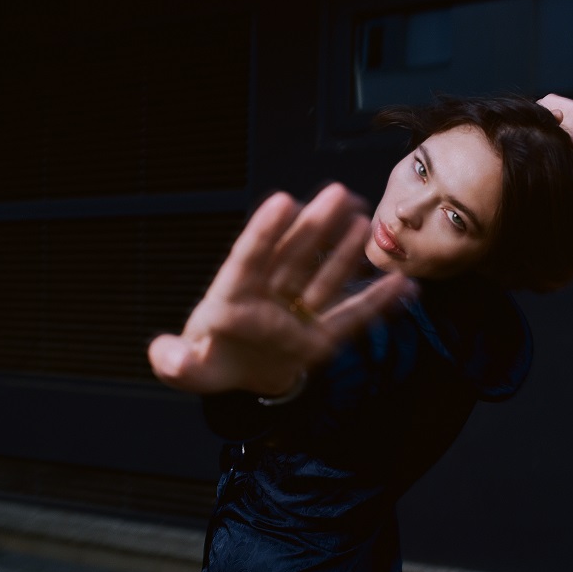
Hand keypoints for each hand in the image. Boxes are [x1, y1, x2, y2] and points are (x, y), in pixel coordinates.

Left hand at [148, 184, 414, 395]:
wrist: (242, 378)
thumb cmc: (209, 362)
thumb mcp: (186, 368)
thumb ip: (174, 362)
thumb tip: (167, 357)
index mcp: (231, 297)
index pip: (248, 260)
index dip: (264, 232)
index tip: (282, 201)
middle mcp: (268, 296)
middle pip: (293, 258)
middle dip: (314, 227)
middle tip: (337, 193)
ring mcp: (297, 314)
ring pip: (324, 279)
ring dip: (345, 253)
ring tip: (365, 222)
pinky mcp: (321, 337)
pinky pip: (351, 320)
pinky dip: (377, 305)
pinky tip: (404, 286)